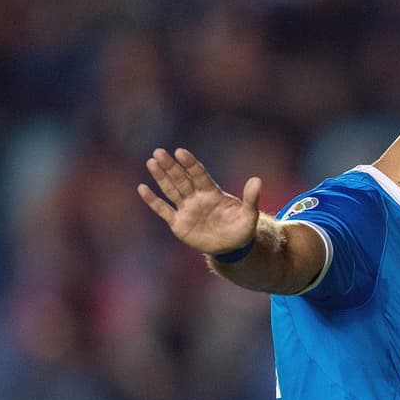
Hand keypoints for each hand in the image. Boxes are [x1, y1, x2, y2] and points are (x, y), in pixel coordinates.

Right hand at [137, 147, 260, 254]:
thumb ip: (251, 198)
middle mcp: (196, 197)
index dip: (190, 163)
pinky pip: (163, 210)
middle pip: (181, 179)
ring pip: (171, 190)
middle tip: (159, 152)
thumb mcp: (249, 215)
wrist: (232, 247)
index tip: (180, 152)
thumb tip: (257, 180)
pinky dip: (153, 200)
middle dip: (171, 166)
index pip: (199, 174)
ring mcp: (186, 209)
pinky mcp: (178, 223)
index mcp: (212, 193)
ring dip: (161, 177)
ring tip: (151, 162)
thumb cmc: (241, 228)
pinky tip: (142, 188)